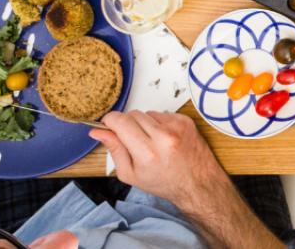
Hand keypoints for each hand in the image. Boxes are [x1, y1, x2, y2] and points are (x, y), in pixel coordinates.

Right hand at [91, 111, 231, 209]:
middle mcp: (164, 136)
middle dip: (125, 124)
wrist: (197, 182)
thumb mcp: (130, 174)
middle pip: (132, 114)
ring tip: (150, 142)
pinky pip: (162, 114)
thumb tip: (98, 131)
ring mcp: (177, 126)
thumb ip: (114, 150)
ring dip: (143, 124)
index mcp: (147, 152)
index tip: (107, 125)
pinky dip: (158, 124)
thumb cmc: (164, 182)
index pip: (120, 121)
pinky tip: (163, 139)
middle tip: (131, 141)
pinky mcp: (186, 120)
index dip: (109, 121)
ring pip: (147, 113)